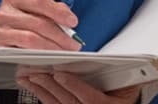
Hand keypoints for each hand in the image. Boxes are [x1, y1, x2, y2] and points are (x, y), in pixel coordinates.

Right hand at [0, 0, 81, 50]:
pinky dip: (38, 56)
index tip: (73, 22)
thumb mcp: (33, 9)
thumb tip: (69, 21)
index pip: (39, 1)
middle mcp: (4, 13)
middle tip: (73, 44)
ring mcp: (0, 31)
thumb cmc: (19, 19)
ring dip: (51, 47)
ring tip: (64, 51)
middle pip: (38, 23)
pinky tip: (48, 57)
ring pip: (30, 40)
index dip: (58, 12)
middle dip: (60, 35)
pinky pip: (22, 53)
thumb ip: (53, 10)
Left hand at [18, 72, 140, 103]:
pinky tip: (36, 89)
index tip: (59, 74)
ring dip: (41, 92)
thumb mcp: (129, 85)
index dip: (73, 86)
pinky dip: (44, 98)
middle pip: (68, 102)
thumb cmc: (125, 96)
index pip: (89, 99)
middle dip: (49, 86)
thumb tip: (120, 58)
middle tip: (35, 73)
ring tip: (28, 79)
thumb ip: (123, 73)